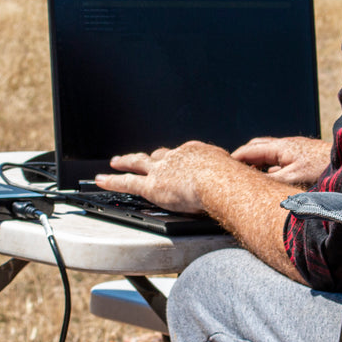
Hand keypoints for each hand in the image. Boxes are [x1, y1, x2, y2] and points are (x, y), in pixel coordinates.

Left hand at [94, 141, 231, 214]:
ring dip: (126, 161)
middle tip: (144, 157)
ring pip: (139, 163)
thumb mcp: (235, 177)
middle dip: (151, 157)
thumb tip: (241, 188)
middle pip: (160, 155)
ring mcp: (162, 170)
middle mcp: (177, 157)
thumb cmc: (233, 182)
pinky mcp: (152, 185)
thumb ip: (231, 182)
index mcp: (198, 153)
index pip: (184, 155)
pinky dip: (112, 180)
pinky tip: (100, 180)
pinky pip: (126, 182)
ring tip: (115, 161)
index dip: (179, 160)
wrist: (220, 181)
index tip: (179, 162)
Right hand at [230, 136, 331, 186]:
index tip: (220, 168)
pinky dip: (270, 169)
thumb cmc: (323, 168)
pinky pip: (280, 162)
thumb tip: (253, 188)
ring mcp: (294, 151)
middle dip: (243, 159)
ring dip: (258, 164)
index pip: (249, 150)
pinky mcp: (303, 158)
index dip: (233, 159)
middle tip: (231, 171)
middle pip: (257, 148)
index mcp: (279, 147)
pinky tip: (272, 181)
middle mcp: (285, 146)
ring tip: (248, 178)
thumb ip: (271, 181)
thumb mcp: (293, 178)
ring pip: (269, 156)